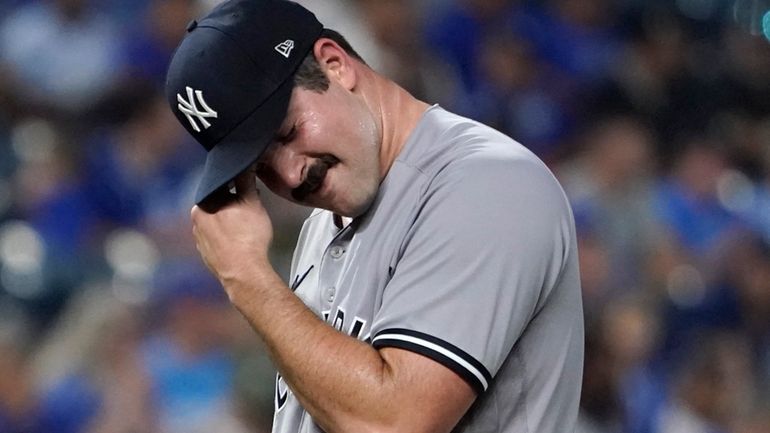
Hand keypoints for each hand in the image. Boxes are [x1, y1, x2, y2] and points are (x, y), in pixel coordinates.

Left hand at [191, 170, 273, 291]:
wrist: (245, 273)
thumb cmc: (247, 238)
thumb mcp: (251, 202)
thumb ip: (246, 181)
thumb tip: (245, 165)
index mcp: (200, 207)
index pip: (218, 189)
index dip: (236, 188)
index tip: (249, 191)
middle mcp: (195, 226)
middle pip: (218, 207)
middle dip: (234, 206)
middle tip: (252, 211)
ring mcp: (201, 244)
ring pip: (219, 226)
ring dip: (232, 224)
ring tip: (249, 229)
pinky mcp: (209, 258)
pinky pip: (220, 242)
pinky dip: (231, 240)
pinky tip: (243, 243)